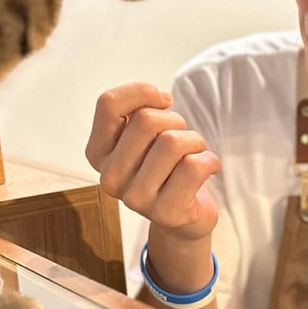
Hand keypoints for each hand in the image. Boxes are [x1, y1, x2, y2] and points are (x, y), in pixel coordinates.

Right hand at [86, 83, 220, 241]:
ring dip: (195, 141)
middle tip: (182, 138)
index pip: (108, 103)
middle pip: (146, 120)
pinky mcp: (166, 212)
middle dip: (175, 120)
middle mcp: (110, 178)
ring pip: (172, 142)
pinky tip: (207, 169)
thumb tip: (161, 99)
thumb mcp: (143, 136)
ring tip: (195, 154)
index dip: (142, 92)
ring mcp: (136, 199)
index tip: (163, 101)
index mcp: (98, 153)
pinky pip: (194, 166)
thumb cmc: (164, 166)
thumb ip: (140, 111)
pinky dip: (209, 160)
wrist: (182, 217)